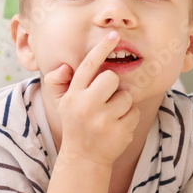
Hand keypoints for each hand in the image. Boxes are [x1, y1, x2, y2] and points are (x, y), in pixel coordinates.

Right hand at [42, 31, 139, 166]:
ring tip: (109, 116)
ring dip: (122, 105)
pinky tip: (116, 127)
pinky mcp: (119, 131)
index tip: (114, 35)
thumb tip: (65, 67)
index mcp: (74, 95)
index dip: (102, 48)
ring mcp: (103, 120)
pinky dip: (129, 118)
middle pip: (111, 78)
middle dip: (112, 86)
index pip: (89, 66)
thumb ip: (59, 81)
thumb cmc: (76, 122)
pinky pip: (134, 112)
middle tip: (105, 99)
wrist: (83, 157)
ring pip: (126, 96)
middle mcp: (86, 106)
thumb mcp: (63, 103)